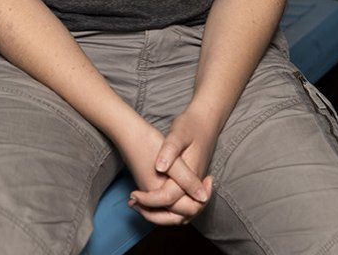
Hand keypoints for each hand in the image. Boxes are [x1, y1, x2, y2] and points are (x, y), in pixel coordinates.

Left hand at [128, 107, 218, 222]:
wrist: (205, 121)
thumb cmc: (190, 126)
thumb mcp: (179, 133)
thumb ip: (170, 151)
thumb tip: (159, 167)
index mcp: (191, 175)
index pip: (169, 198)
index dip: (149, 200)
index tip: (133, 195)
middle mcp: (194, 186)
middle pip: (179, 215)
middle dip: (154, 214)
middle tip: (134, 204)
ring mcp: (194, 187)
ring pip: (181, 215)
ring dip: (160, 216)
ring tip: (139, 205)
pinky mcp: (191, 185)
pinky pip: (181, 207)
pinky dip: (166, 210)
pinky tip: (150, 200)